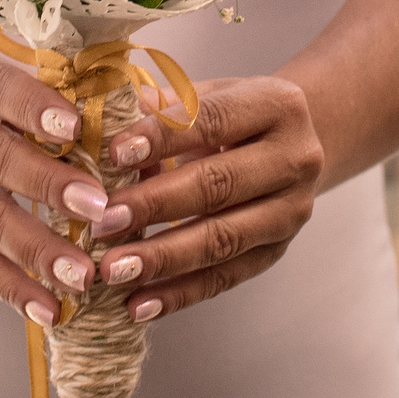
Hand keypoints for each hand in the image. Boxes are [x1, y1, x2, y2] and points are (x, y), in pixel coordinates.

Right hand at [0, 42, 119, 327]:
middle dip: (46, 184)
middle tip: (97, 208)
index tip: (77, 129)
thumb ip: (80, 101)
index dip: (33, 107)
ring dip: (34, 249)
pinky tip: (50, 308)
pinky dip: (12, 287)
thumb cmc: (2, 97)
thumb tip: (146, 140)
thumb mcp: (25, 79)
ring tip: (82, 275)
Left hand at [94, 76, 323, 321]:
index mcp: (276, 106)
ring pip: (223, 240)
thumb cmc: (232, 115)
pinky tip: (139, 303)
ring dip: (163, 259)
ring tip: (113, 269)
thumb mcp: (206, 93)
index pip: (213, 120)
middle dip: (155, 206)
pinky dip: (179, 294)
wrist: (292, 144)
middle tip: (103, 221)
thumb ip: (162, 107)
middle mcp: (294, 159)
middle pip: (219, 185)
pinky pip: (225, 279)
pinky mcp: (276, 252)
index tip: (114, 154)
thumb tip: (106, 124)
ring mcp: (290, 212)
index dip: (162, 137)